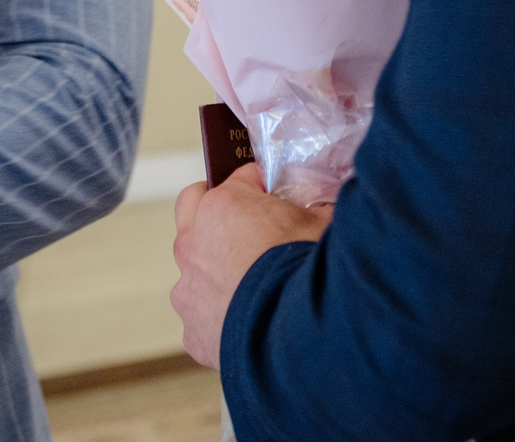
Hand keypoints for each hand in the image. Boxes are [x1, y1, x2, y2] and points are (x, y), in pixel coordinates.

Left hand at [171, 166, 329, 368]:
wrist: (298, 336)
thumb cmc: (309, 272)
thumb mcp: (325, 221)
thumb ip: (317, 205)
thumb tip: (326, 202)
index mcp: (223, 206)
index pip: (241, 177)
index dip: (265, 187)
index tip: (282, 197)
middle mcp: (194, 243)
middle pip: (193, 206)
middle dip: (217, 209)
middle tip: (249, 221)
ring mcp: (188, 288)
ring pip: (194, 265)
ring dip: (216, 265)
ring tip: (255, 280)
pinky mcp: (193, 329)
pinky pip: (203, 313)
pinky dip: (223, 312)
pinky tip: (255, 317)